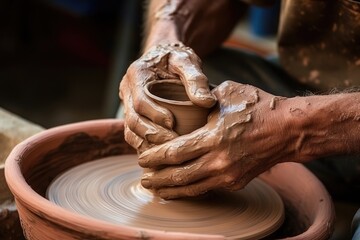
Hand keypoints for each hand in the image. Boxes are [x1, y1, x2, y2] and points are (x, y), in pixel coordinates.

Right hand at [119, 42, 215, 152]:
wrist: (165, 57)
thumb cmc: (177, 59)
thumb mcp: (187, 61)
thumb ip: (196, 79)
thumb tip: (207, 102)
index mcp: (137, 74)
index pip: (140, 100)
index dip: (154, 115)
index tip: (172, 124)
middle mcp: (127, 90)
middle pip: (132, 119)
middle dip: (152, 135)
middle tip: (173, 144)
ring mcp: (127, 104)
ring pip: (130, 131)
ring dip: (147, 144)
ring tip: (168, 152)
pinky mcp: (133, 114)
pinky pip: (134, 134)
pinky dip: (146, 145)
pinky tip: (161, 153)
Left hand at [138, 81, 294, 198]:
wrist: (288, 129)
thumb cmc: (258, 107)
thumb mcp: (226, 93)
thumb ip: (201, 98)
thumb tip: (184, 99)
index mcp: (213, 137)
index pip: (174, 152)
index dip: (154, 158)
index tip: (142, 159)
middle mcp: (219, 161)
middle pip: (178, 176)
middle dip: (157, 179)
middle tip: (144, 179)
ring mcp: (228, 175)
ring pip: (192, 188)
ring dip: (171, 190)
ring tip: (156, 189)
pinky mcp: (236, 182)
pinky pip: (207, 188)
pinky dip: (190, 189)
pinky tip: (180, 188)